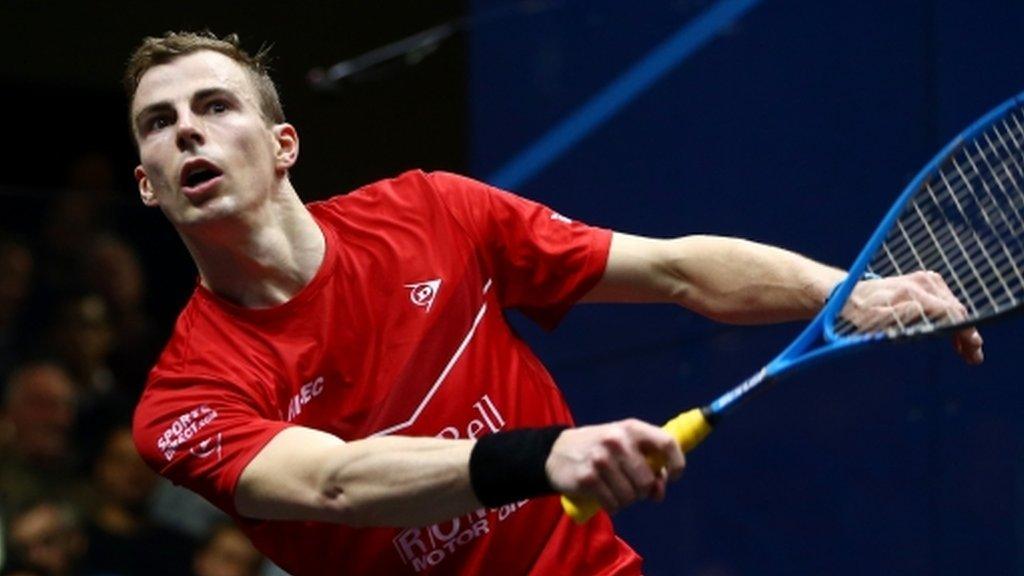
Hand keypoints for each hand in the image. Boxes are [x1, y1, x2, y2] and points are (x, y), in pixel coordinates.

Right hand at [545, 419, 684, 514]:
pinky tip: (603, 496)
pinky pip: (613, 505)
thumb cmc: (599, 449)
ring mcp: (601, 459)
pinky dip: (612, 506)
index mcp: (631, 428)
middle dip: (643, 491)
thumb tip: (658, 491)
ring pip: (630, 497)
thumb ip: (646, 463)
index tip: (674, 476)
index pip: (666, 442)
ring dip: (626, 500)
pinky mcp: (588, 478)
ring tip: (614, 490)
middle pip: (647, 481)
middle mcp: (617, 441)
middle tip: (631, 487)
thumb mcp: (623, 446)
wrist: (556, 452)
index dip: (677, 463)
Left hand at [842, 270, 983, 363]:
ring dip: (962, 330)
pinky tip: (956, 341)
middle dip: (967, 334)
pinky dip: (953, 321)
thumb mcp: (873, 320)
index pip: (948, 311)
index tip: (972, 348)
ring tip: (968, 353)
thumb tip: (919, 311)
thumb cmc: (862, 312)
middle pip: (956, 310)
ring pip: (954, 308)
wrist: (852, 293)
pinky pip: (947, 304)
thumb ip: (895, 317)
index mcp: (912, 292)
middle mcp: (923, 282)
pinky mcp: (928, 282)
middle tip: (974, 358)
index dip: (963, 330)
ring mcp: (927, 280)